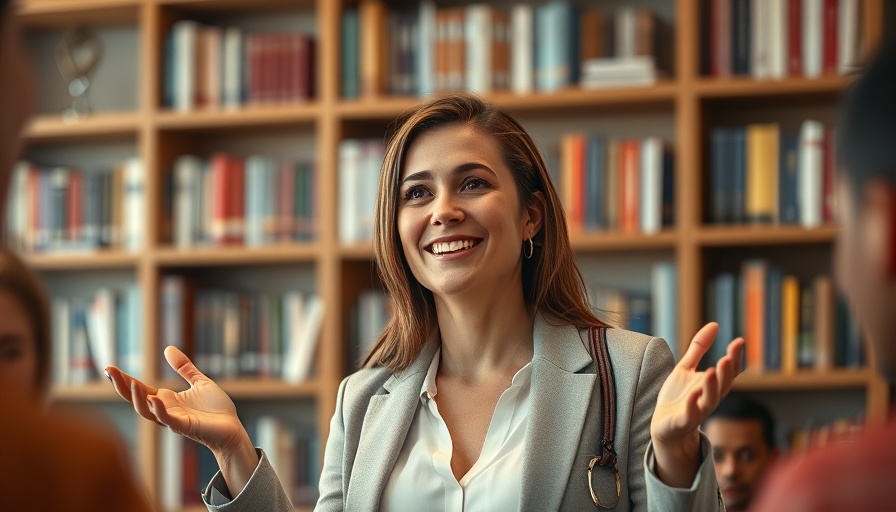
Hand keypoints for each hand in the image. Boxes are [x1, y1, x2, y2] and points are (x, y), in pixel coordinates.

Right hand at [106, 346, 258, 495]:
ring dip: (137, 398)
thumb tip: (168, 348)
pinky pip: (167, 419)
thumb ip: (184, 368)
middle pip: (136, 400)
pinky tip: (154, 398)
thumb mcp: (199, 382)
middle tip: (109, 372)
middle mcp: (165, 410)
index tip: (109, 367)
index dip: (124, 379)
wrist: (232, 429)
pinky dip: (159, 410)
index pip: (140, 389)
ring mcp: (173, 419)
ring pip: (147, 412)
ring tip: (130, 383)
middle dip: (122, 387)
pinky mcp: (185, 426)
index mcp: (167, 399)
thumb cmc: (215, 409)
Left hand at [650, 322, 743, 485]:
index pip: (728, 372)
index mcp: (712, 386)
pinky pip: (690, 415)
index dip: (735, 358)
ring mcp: (697, 411)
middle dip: (726, 373)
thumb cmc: (677, 396)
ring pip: (710, 401)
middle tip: (727, 357)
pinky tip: (692, 394)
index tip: (739, 341)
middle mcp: (708, 399)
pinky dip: (692, 405)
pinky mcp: (682, 422)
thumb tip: (715, 324)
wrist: (662, 424)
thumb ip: (699, 348)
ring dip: (712, 387)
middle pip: (723, 386)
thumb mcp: (686, 367)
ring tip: (712, 370)